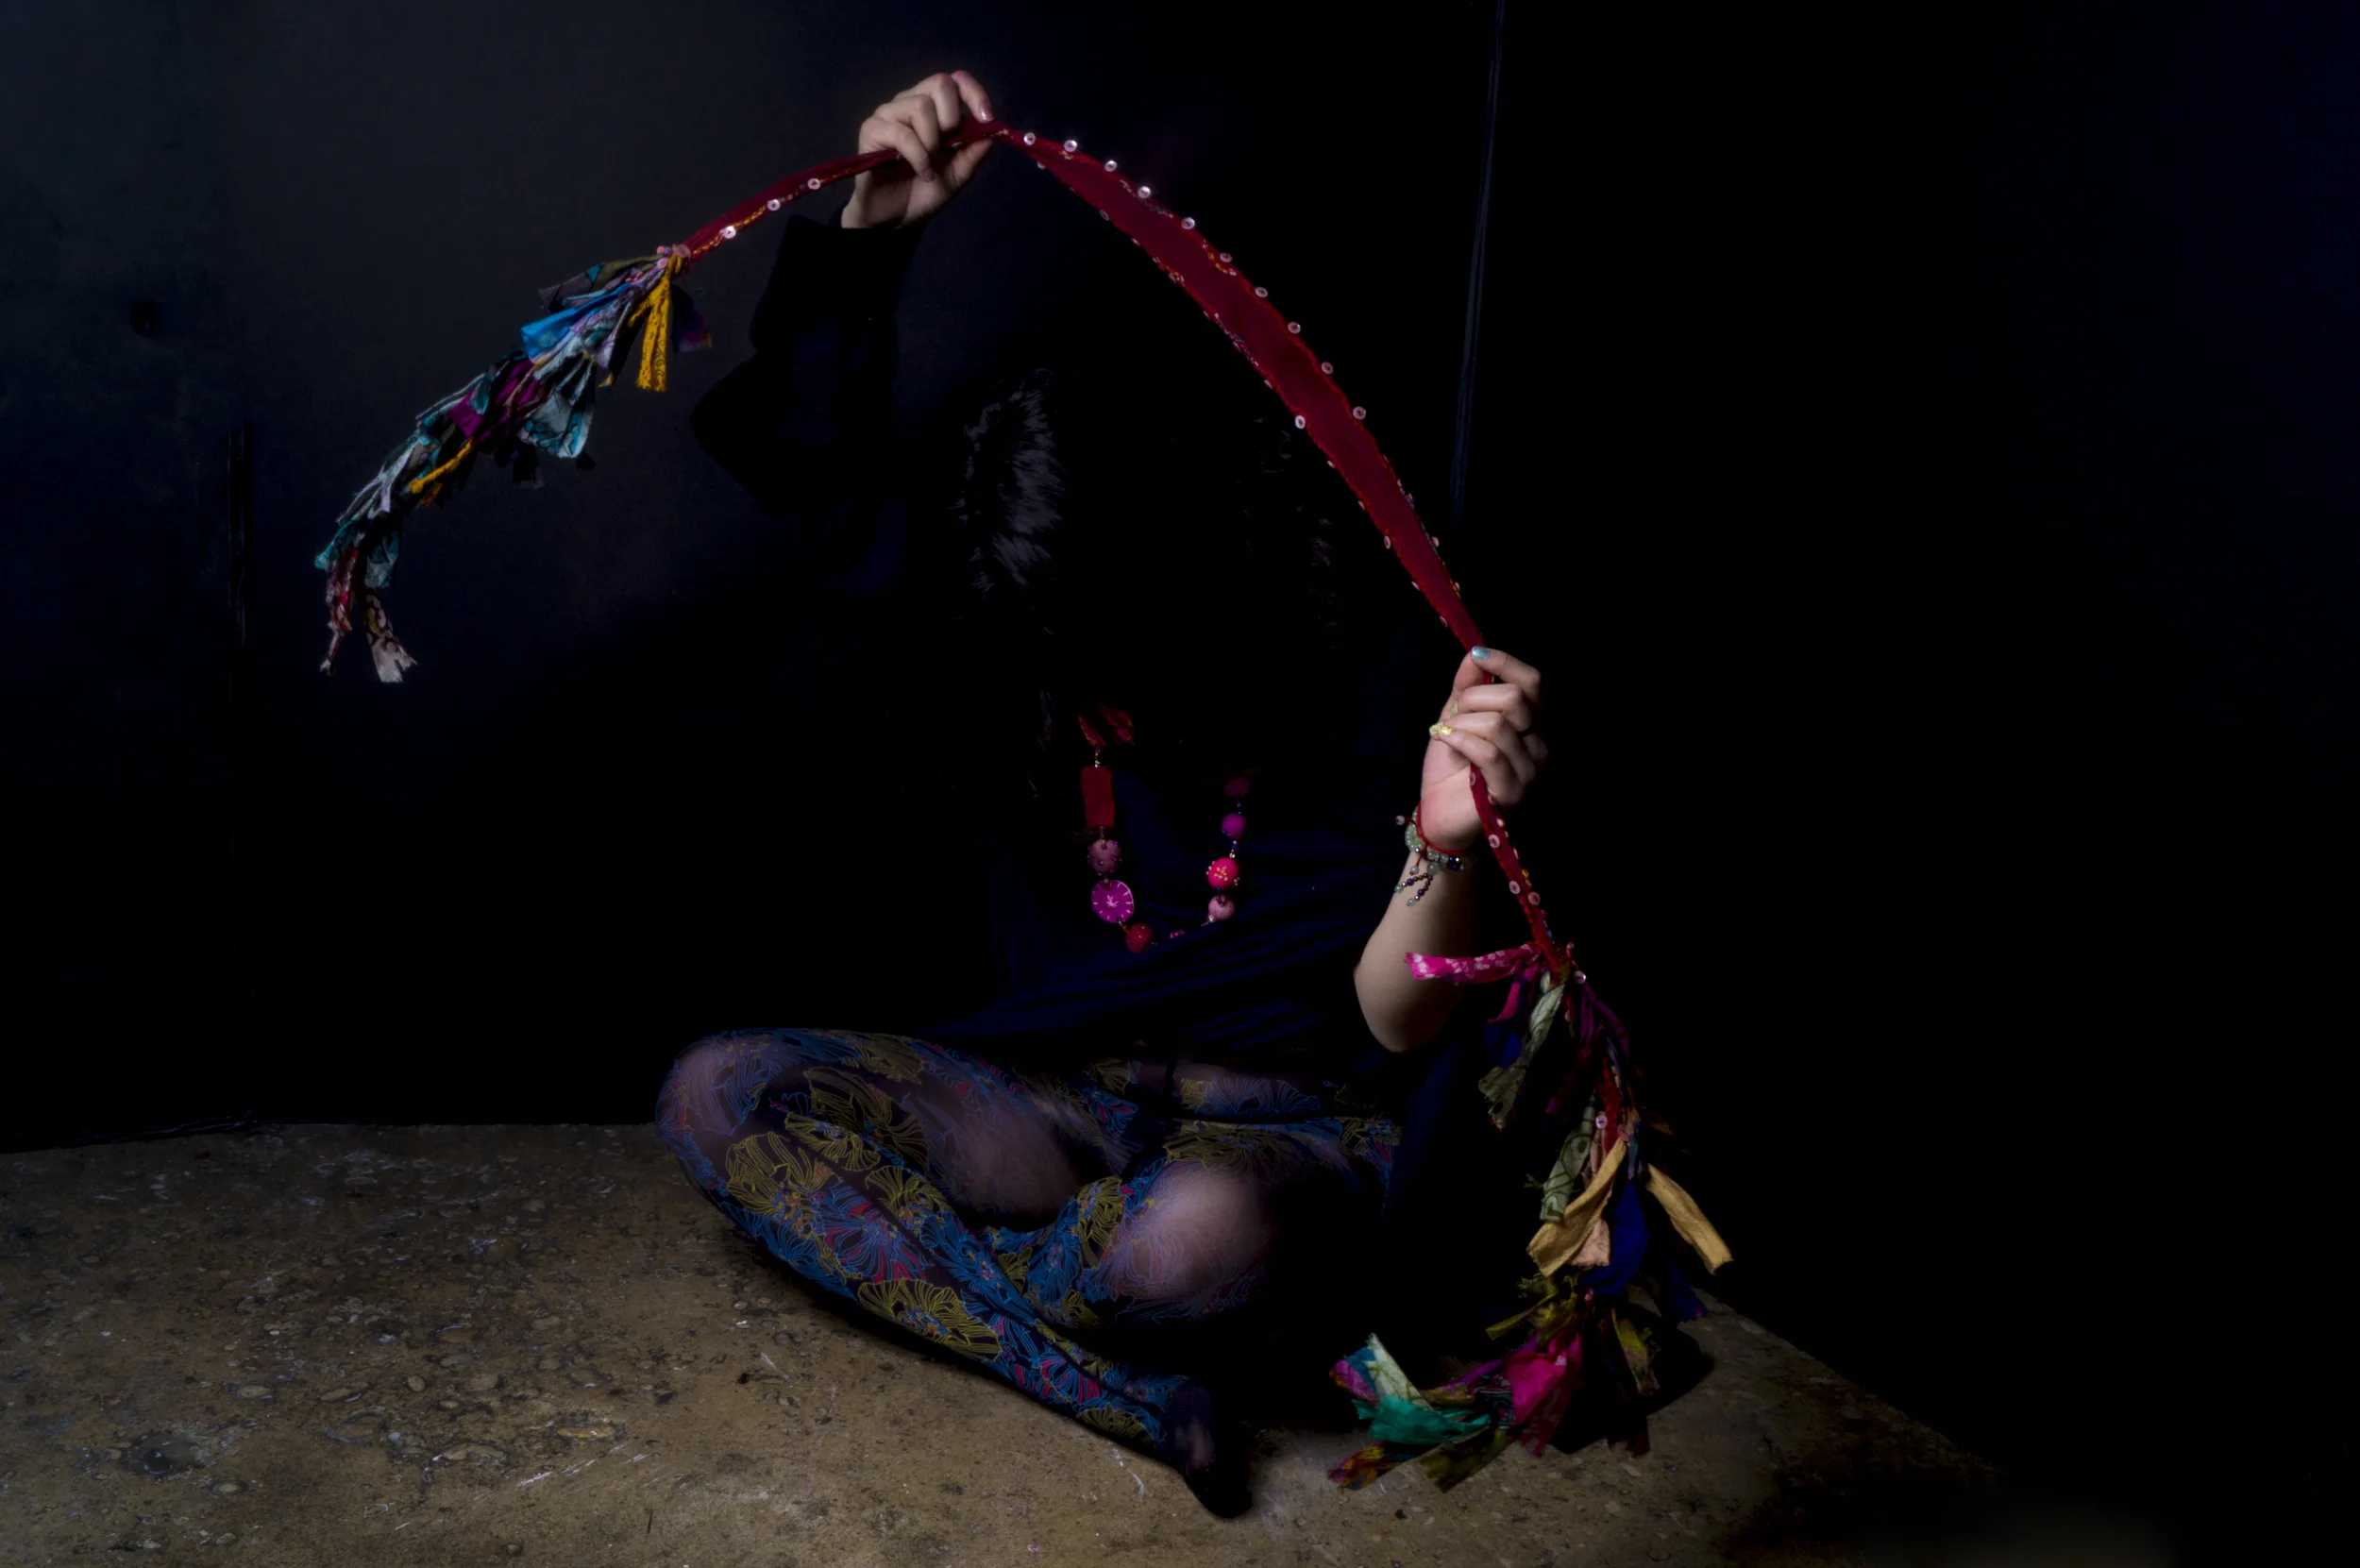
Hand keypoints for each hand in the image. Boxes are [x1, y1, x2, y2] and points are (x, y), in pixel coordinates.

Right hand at [841, 71, 995, 230]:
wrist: (896, 219)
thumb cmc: (924, 191)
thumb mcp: (959, 174)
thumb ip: (974, 152)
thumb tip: (994, 130)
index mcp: (933, 109)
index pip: (955, 80)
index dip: (973, 92)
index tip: (986, 118)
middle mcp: (909, 103)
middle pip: (939, 83)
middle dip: (951, 117)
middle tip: (946, 147)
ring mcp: (888, 115)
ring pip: (919, 105)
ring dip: (932, 141)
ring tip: (929, 164)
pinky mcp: (871, 130)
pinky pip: (901, 133)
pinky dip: (918, 156)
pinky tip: (921, 173)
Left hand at [1416, 647, 1546, 853]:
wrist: (1438, 813)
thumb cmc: (1451, 767)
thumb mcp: (1455, 718)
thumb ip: (1466, 687)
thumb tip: (1475, 654)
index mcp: (1529, 725)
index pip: (1532, 683)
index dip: (1506, 663)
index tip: (1478, 655)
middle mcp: (1538, 746)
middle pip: (1514, 699)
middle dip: (1473, 700)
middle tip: (1453, 718)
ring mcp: (1530, 772)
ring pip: (1497, 725)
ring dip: (1461, 726)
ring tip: (1448, 738)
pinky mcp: (1513, 793)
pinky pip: (1489, 753)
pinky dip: (1461, 742)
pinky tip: (1448, 744)